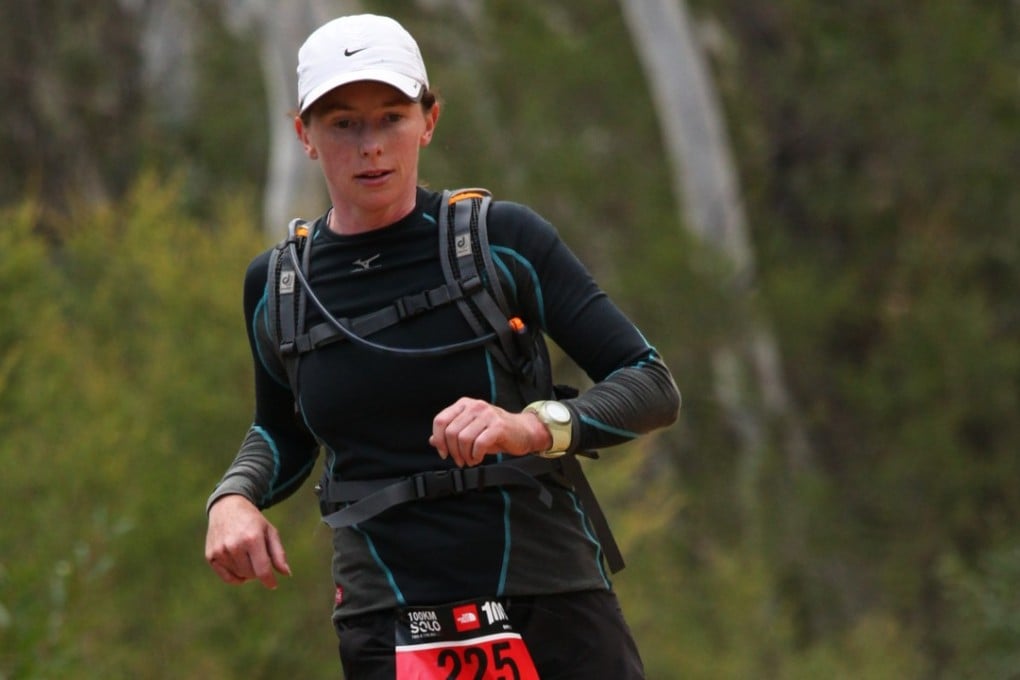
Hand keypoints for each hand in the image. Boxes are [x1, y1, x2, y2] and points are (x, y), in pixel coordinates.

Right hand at [205, 494, 290, 588]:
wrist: (227, 507)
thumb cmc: (253, 521)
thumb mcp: (270, 531)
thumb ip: (278, 554)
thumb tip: (286, 574)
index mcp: (252, 538)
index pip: (262, 570)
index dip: (269, 581)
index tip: (273, 585)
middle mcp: (234, 546)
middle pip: (251, 574)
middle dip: (259, 571)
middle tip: (259, 558)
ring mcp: (220, 551)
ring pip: (239, 576)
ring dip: (247, 571)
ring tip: (248, 555)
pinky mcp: (211, 555)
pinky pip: (226, 577)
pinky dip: (235, 576)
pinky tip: (240, 566)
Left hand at [429, 397, 551, 466]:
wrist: (523, 431)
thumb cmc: (496, 432)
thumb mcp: (471, 430)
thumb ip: (452, 434)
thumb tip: (433, 441)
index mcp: (464, 404)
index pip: (440, 420)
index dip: (439, 440)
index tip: (443, 452)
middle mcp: (475, 406)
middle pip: (451, 432)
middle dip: (453, 452)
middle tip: (460, 460)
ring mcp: (487, 414)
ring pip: (464, 439)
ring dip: (465, 455)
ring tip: (470, 460)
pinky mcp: (498, 425)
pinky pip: (479, 443)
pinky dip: (476, 455)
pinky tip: (478, 458)